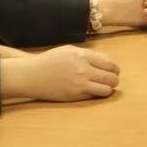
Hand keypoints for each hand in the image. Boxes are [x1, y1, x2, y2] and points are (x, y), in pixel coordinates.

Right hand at [0, 45, 119, 101]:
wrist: (31, 76)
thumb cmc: (50, 61)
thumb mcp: (69, 50)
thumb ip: (88, 54)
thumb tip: (107, 60)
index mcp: (83, 56)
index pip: (110, 63)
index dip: (114, 68)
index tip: (112, 71)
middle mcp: (84, 70)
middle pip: (112, 77)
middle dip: (114, 79)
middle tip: (110, 80)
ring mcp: (80, 84)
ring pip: (107, 89)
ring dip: (109, 89)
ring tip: (104, 87)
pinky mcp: (75, 96)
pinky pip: (95, 96)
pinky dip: (97, 94)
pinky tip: (92, 91)